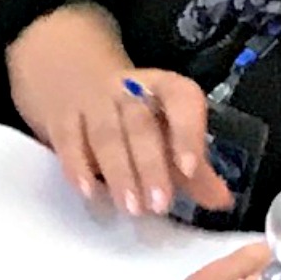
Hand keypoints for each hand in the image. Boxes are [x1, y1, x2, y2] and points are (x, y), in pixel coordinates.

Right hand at [8, 2, 233, 216]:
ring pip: (106, 134)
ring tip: (130, 208)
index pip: (180, 98)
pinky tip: (88, 192)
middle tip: (159, 205)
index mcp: (162, 87)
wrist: (65, 71)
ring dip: (119, 172)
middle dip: (150, 165)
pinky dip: (78, 166)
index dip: (186, 132)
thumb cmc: (129, 112)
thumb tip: (221, 201)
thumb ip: (193, 169)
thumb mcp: (164, 129)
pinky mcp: (60, 116)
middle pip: (140, 124)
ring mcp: (89, 100)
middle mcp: (126, 89)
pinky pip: (68, 140)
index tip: (190, 169)